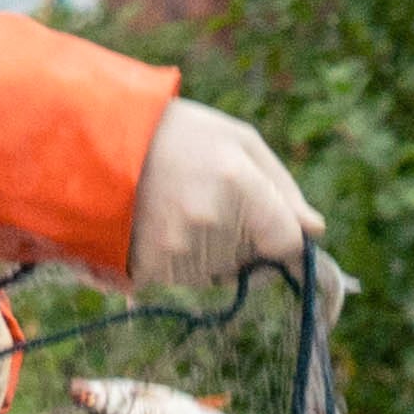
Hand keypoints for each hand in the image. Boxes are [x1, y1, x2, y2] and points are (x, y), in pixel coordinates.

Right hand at [124, 99, 323, 297]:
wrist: (98, 141)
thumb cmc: (177, 134)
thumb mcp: (238, 141)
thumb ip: (283, 188)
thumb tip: (315, 231)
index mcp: (241, 186)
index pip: (288, 244)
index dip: (288, 243)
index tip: (282, 240)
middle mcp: (213, 225)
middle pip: (253, 261)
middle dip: (246, 241)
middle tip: (214, 202)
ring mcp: (179, 251)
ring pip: (220, 273)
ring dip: (214, 252)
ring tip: (184, 207)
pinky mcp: (150, 270)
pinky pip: (185, 278)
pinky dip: (181, 260)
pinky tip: (165, 224)